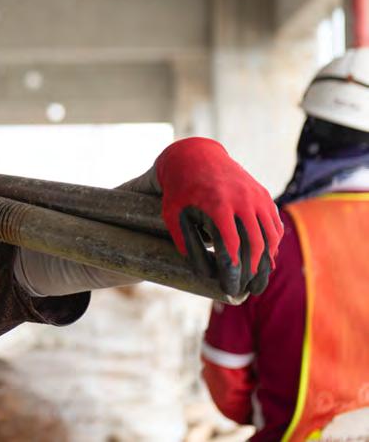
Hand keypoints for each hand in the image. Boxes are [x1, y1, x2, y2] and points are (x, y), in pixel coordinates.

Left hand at [155, 138, 282, 296]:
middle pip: (255, 245)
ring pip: (270, 236)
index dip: (232, 271)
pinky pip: (274, 225)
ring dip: (266, 262)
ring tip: (258, 281)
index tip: (230, 288)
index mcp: (218, 205)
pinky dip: (272, 244)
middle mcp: (242, 201)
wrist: (196, 156)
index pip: (231, 247)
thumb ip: (185, 243)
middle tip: (248, 290)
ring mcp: (256, 197)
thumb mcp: (173, 215)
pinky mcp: (263, 195)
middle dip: (252, 272)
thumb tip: (203, 273)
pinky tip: (265, 260)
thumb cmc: (180, 190)